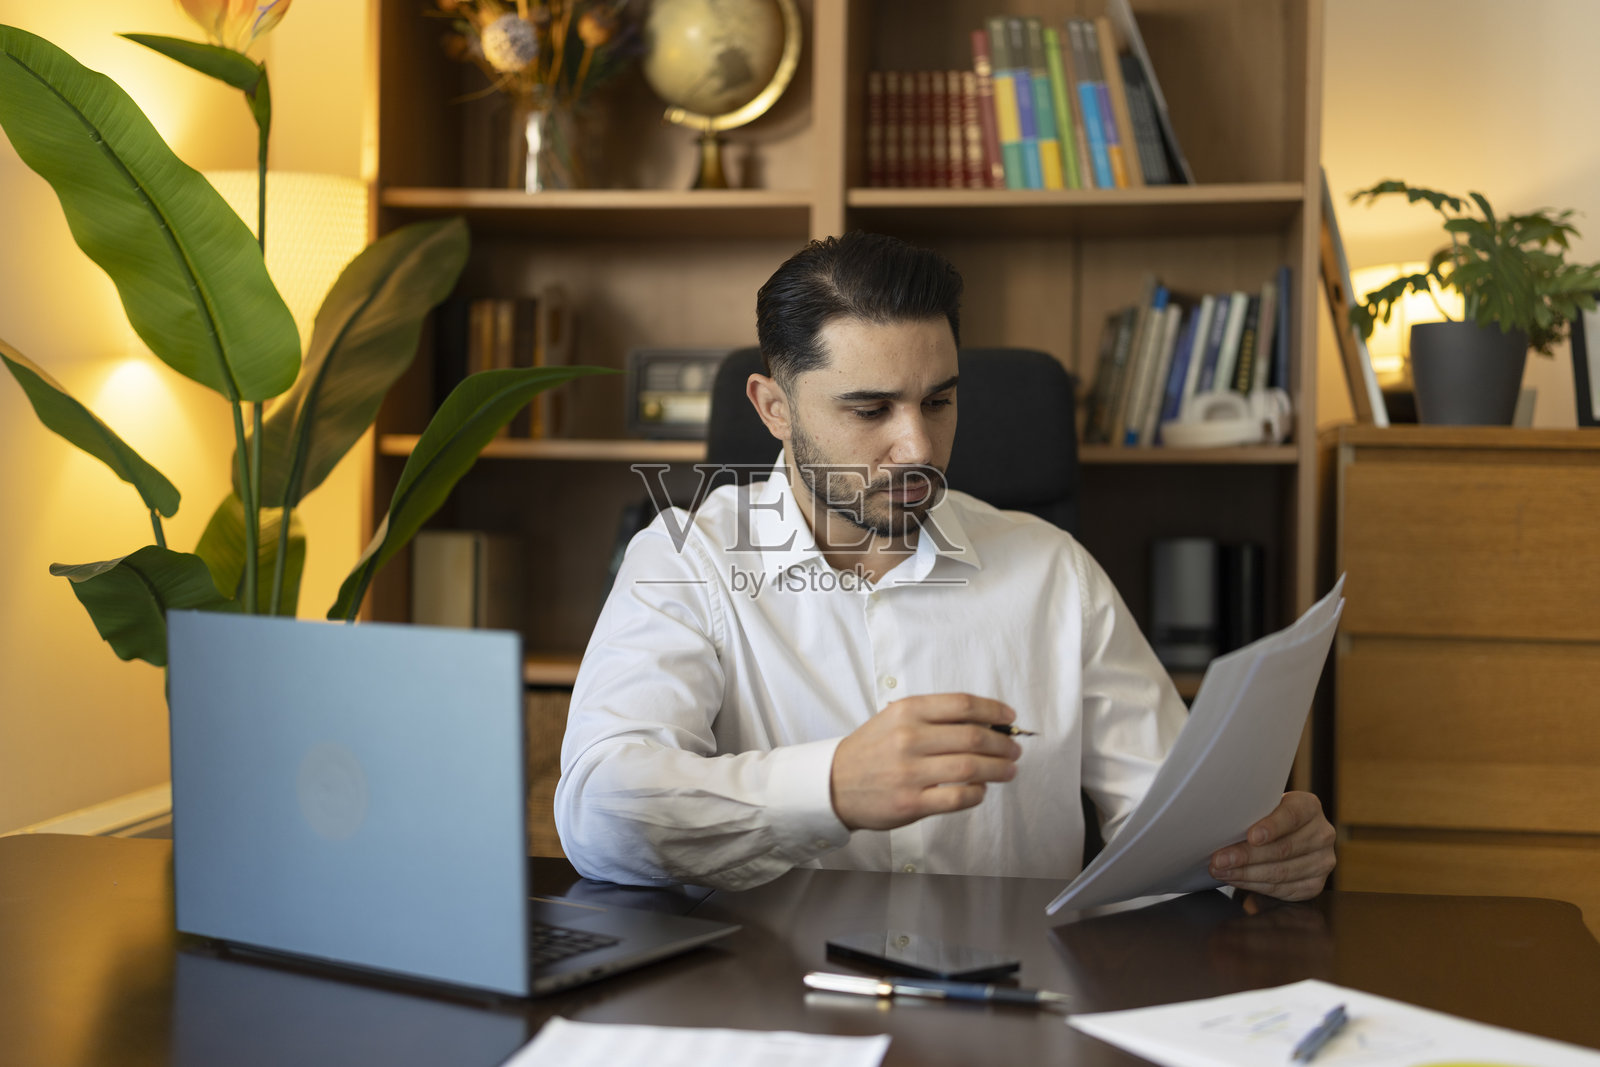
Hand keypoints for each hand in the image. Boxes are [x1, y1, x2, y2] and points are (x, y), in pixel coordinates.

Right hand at [830, 693, 1020, 830]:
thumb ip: (934, 717)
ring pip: (971, 767)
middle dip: (1003, 744)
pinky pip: (958, 797)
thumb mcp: (895, 719)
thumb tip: (986, 724)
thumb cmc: (872, 749)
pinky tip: (981, 789)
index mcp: (907, 711)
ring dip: (999, 769)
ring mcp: (909, 772)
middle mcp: (909, 738)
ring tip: (1009, 770)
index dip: (994, 711)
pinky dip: (977, 793)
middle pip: (974, 737)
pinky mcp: (911, 803)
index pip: (963, 705)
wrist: (834, 783)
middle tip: (1014, 749)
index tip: (1009, 719)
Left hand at [1208, 791, 1335, 900]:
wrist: (1284, 834)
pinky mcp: (1314, 884)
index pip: (1292, 816)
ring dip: (1246, 874)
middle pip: (1283, 848)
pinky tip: (1236, 880)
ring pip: (1281, 872)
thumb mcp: (1263, 806)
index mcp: (1309, 807)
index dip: (1271, 827)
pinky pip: (1282, 889)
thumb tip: (1224, 822)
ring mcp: (1322, 861)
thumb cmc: (1266, 817)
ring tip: (1221, 871)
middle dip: (1246, 856)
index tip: (1251, 836)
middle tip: (1219, 859)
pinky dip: (1255, 886)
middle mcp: (1322, 834)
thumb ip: (1254, 811)